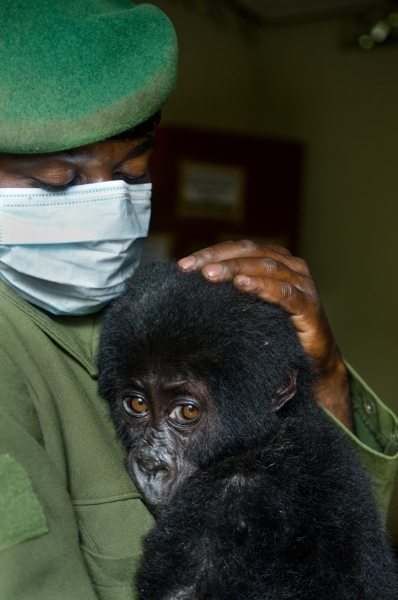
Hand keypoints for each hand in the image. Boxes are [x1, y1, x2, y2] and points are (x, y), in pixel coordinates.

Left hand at [178, 240, 351, 429]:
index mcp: (276, 261)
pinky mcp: (310, 306)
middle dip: (217, 259)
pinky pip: (284, 293)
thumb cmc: (279, 331)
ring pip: (265, 267)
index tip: (183, 265)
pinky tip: (241, 285)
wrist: (314, 362)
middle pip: (250, 253)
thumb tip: (193, 285)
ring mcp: (303, 284)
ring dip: (235, 269)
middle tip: (191, 268)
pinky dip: (261, 286)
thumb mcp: (251, 306)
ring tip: (210, 274)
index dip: (211, 252)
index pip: (239, 248)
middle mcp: (291, 266)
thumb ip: (232, 291)